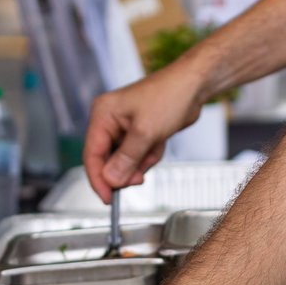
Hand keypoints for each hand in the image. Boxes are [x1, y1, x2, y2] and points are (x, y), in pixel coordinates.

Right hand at [83, 65, 206, 202]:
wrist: (194, 85)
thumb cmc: (169, 97)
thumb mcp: (145, 133)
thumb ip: (126, 160)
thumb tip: (110, 181)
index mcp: (103, 115)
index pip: (91, 154)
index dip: (98, 180)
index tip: (107, 199)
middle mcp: (109, 121)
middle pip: (107, 160)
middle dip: (125, 170)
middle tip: (139, 178)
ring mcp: (124, 127)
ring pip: (125, 161)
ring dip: (141, 162)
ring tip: (155, 148)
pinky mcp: (138, 132)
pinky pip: (138, 156)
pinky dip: (150, 156)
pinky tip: (159, 144)